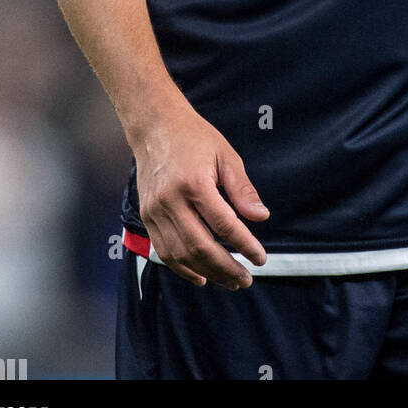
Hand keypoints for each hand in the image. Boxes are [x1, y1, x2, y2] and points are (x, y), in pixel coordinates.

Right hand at [131, 99, 269, 289]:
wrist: (155, 126)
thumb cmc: (195, 138)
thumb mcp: (226, 156)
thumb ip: (242, 189)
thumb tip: (261, 217)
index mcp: (194, 183)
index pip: (224, 224)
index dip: (244, 245)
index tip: (260, 259)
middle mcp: (171, 201)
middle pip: (200, 246)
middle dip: (226, 268)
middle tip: (246, 279)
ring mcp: (155, 211)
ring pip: (181, 254)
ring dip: (207, 273)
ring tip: (229, 280)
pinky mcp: (146, 217)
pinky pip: (164, 251)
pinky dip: (183, 268)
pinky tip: (201, 276)